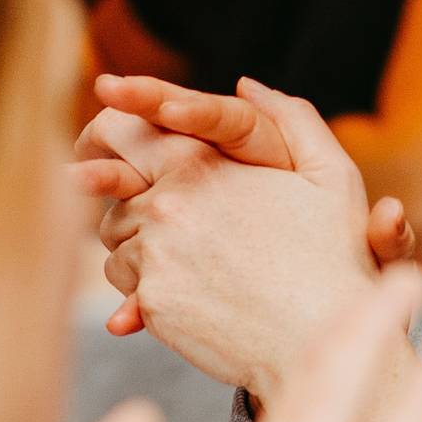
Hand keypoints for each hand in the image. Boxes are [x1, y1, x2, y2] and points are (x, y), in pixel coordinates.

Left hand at [75, 76, 383, 397]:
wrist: (324, 337)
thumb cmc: (332, 257)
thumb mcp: (329, 176)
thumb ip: (291, 118)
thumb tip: (246, 84)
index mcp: (203, 162)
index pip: (120, 128)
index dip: (99, 131)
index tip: (89, 142)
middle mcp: (170, 202)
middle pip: (108, 184)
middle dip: (114, 189)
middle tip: (115, 199)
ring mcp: (157, 254)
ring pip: (115, 238)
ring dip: (136, 243)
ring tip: (182, 256)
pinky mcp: (153, 300)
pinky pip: (124, 287)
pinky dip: (143, 288)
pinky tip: (183, 292)